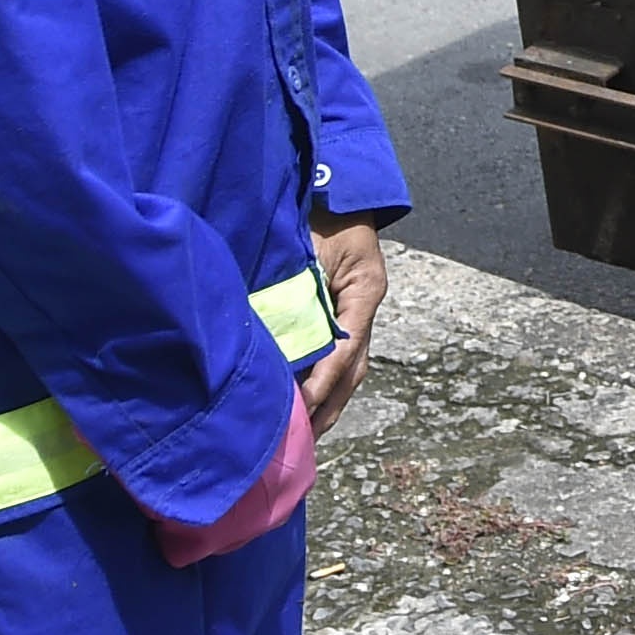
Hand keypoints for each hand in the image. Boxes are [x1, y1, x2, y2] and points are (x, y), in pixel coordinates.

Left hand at [299, 210, 390, 434]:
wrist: (337, 194)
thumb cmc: (321, 214)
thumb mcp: (310, 247)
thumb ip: (296, 287)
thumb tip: (269, 333)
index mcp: (364, 291)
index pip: (345, 349)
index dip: (322, 381)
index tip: (300, 407)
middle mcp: (365, 308)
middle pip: (352, 371)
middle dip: (328, 407)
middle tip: (301, 441)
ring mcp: (359, 314)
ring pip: (349, 371)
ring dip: (327, 403)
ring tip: (304, 435)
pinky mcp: (345, 317)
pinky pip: (338, 358)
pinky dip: (322, 385)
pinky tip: (306, 406)